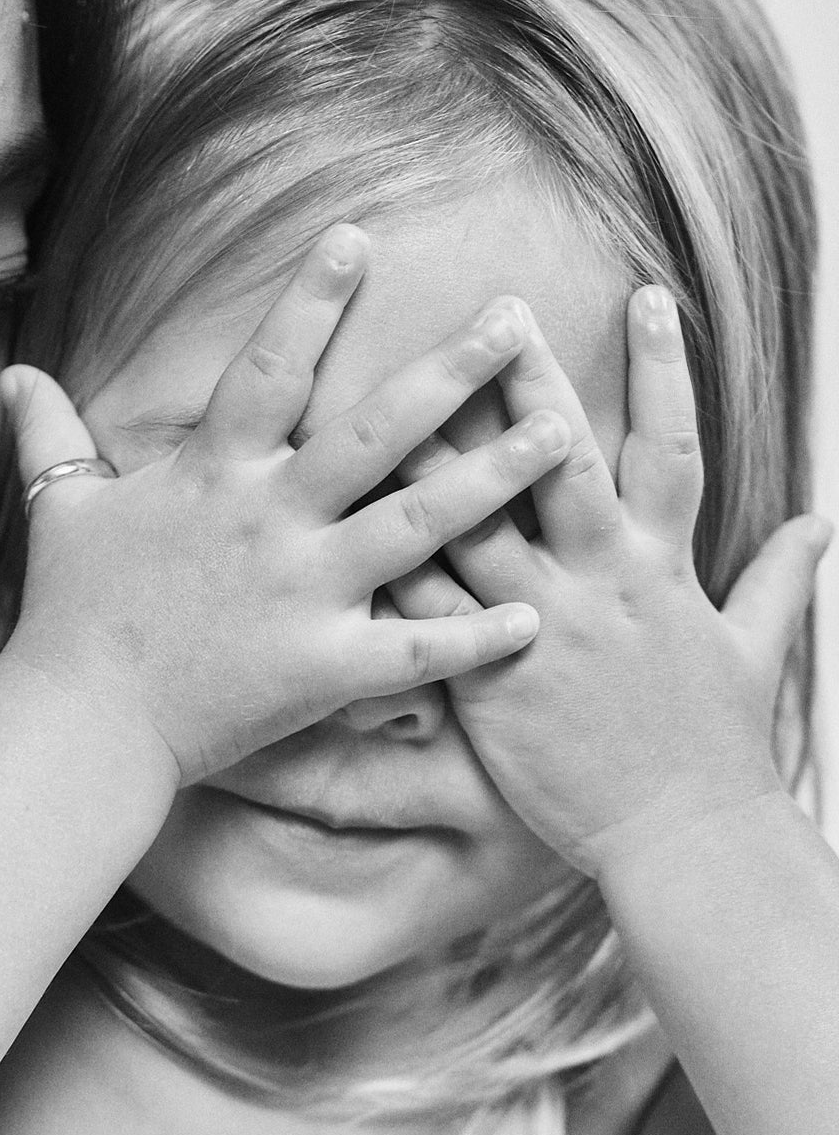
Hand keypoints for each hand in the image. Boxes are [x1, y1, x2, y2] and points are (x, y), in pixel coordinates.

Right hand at [0, 230, 566, 792]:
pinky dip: (477, 635)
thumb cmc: (70, 615)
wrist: (78, 725)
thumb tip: (12, 371)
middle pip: (375, 430)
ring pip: (418, 523)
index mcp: (213, 476)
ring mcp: (302, 595)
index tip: (360, 234)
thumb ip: (48, 433)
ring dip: (496, 475)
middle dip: (451, 369)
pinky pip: (415, 650)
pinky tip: (535, 613)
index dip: (311, 299)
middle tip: (519, 317)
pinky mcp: (323, 670)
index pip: (268, 368)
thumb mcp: (59, 510)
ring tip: (564, 430)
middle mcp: (268, 523)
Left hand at [389, 286, 826, 877]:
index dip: (663, 369)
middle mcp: (602, 584)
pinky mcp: (491, 684)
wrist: (683, 838)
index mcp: (666, 566)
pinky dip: (390, 574)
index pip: (671, 446)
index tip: (647, 296)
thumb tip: (818, 524)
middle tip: (496, 306)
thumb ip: (775, 579)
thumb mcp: (759, 652)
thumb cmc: (719, 750)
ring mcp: (543, 629)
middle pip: (560, 463)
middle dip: (531, 382)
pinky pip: (428, 616)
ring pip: (476, 525)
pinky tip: (344, 529)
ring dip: (434, 460)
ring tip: (389, 397)